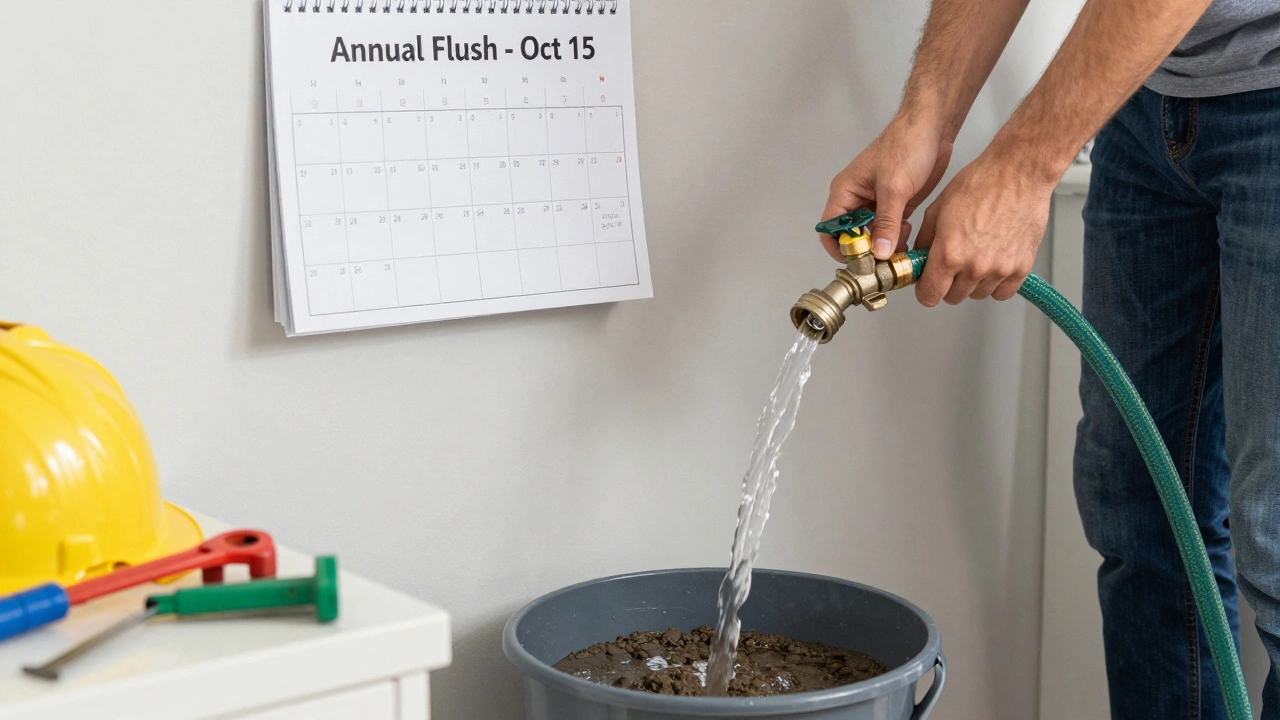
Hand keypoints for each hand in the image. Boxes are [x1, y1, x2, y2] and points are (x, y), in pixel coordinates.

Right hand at [820, 118, 953, 261]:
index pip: (830, 228)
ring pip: (873, 236)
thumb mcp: (894, 187)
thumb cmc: (905, 145)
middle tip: (881, 264)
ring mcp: (877, 204)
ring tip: (898, 252)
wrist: (932, 129)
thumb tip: (879, 252)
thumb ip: (886, 222)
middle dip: (865, 252)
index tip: (857, 262)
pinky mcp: (895, 206)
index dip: (839, 248)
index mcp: (845, 191)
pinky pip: (890, 231)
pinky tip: (908, 240)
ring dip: (883, 247)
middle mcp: (857, 200)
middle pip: (852, 236)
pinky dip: (897, 239)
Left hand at [912, 152, 1052, 305]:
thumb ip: (925, 242)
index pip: (929, 295)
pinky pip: (1002, 292)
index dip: (925, 289)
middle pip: (952, 297)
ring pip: (977, 295)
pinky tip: (991, 264)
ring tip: (974, 256)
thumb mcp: (937, 210)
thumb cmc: (981, 183)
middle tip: (951, 263)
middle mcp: (974, 266)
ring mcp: (1000, 269)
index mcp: (949, 253)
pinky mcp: (1022, 267)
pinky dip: (995, 283)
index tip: (927, 282)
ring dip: (972, 283)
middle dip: (947, 283)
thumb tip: (919, 260)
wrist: (1019, 172)